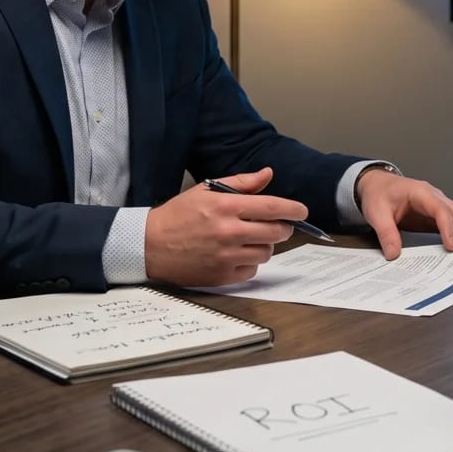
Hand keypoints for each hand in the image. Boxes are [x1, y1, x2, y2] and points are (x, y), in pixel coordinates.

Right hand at [142, 167, 306, 285]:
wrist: (150, 246)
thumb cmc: (178, 215)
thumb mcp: (206, 190)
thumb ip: (241, 182)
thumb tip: (267, 174)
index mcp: (225, 206)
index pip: (271, 207)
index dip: (293, 209)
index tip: (302, 211)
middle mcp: (228, 232)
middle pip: (276, 232)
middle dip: (282, 227)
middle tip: (277, 225)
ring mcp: (225, 256)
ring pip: (266, 252)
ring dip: (265, 245)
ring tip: (249, 239)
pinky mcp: (221, 276)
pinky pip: (252, 270)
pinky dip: (249, 262)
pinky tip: (236, 254)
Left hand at [356, 169, 452, 259]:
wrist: (378, 185)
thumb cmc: (379, 193)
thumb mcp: (376, 212)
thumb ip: (386, 233)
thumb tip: (393, 254)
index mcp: (421, 192)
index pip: (441, 210)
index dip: (448, 228)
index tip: (450, 246)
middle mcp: (435, 197)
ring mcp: (438, 206)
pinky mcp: (437, 216)